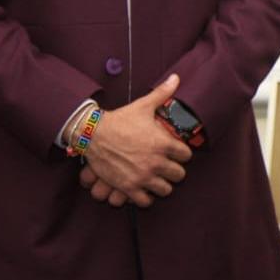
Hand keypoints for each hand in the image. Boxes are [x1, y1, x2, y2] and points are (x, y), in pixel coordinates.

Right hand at [82, 74, 190, 207]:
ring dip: (162, 185)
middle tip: (166, 166)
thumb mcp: (143, 106)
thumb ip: (163, 94)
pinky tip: (143, 188)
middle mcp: (156, 163)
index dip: (182, 154)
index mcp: (163, 144)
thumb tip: (176, 78)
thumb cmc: (119, 120)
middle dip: (174, 170)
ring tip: (156, 178)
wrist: (92, 134)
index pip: (187, 156)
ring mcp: (142, 177)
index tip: (175, 152)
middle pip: (179, 175)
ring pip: (165, 190)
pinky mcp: (128, 187)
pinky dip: (145, 197)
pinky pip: (145, 201)